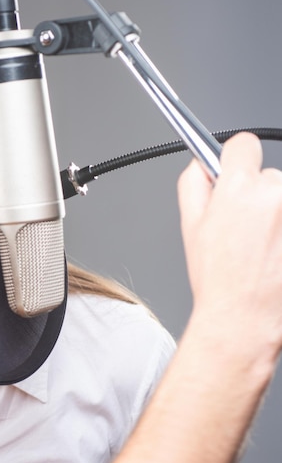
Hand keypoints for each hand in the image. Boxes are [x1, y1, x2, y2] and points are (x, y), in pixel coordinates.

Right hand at [178, 132, 281, 355]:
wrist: (247, 317)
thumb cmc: (219, 279)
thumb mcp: (190, 226)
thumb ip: (192, 184)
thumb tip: (201, 164)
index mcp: (237, 188)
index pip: (243, 144)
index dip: (234, 159)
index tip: (235, 171)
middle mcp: (275, 195)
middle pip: (269, 175)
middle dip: (259, 195)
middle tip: (247, 228)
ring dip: (279, 214)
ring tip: (267, 247)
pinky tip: (276, 252)